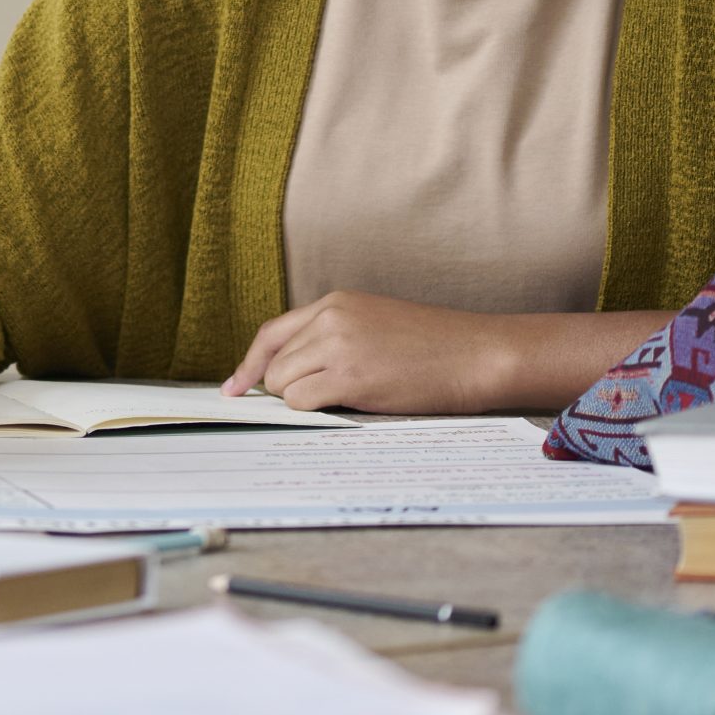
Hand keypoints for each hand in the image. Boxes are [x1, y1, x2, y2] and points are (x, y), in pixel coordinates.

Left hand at [219, 291, 503, 414]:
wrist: (479, 353)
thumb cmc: (438, 347)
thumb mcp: (376, 324)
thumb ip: (334, 336)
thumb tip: (296, 373)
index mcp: (335, 303)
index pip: (273, 333)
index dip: (251, 364)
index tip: (235, 387)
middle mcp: (330, 318)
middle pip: (275, 364)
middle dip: (288, 389)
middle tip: (324, 401)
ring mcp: (338, 345)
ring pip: (284, 385)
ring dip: (304, 401)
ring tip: (348, 399)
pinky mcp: (350, 376)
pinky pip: (302, 402)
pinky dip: (313, 412)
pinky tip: (347, 407)